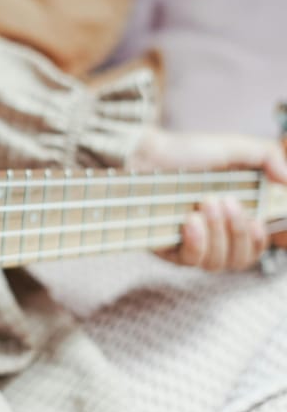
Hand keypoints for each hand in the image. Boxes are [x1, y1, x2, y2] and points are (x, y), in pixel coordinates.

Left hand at [130, 128, 286, 270]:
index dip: (259, 241)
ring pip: (217, 263)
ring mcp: (189, 245)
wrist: (145, 154)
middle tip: (226, 201)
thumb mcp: (233, 148)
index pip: (254, 248)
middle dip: (239, 232)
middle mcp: (213, 237)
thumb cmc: (186, 153)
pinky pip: (190, 260)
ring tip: (206, 202)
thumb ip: (266, 157)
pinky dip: (197, 242)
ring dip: (218, 233)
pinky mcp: (166, 249)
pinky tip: (190, 220)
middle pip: (239, 260)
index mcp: (231, 219)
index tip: (258, 220)